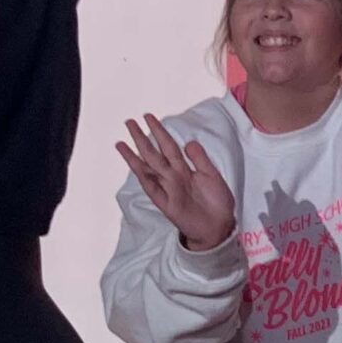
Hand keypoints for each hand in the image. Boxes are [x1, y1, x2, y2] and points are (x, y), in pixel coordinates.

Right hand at [116, 115, 236, 249]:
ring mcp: (168, 189)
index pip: (169, 146)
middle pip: (154, 154)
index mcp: (184, 169)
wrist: (220, 226)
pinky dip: (144, 177)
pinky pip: (153, 188)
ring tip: (121, 143)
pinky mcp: (167, 204)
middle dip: (142, 138)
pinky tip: (135, 166)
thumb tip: (188, 142)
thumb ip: (200, 159)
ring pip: (148, 169)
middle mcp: (173, 177)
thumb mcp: (212, 175)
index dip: (160, 131)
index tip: (149, 117)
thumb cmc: (217, 202)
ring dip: (134, 156)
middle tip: (129, 122)